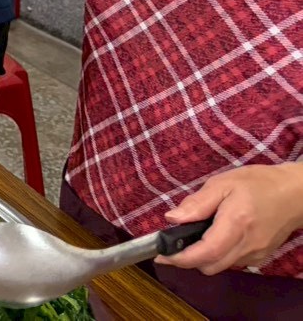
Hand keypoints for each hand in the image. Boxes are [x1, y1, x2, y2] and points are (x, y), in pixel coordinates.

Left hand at [157, 164, 302, 274]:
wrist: (295, 194)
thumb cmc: (257, 184)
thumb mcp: (222, 184)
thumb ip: (197, 203)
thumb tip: (172, 219)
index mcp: (235, 225)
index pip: (205, 253)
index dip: (181, 258)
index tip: (161, 256)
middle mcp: (247, 246)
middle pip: (210, 266)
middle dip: (188, 260)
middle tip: (173, 243)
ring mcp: (256, 254)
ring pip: (221, 266)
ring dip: (203, 258)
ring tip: (193, 236)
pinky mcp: (261, 257)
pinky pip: (233, 262)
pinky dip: (218, 255)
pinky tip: (215, 237)